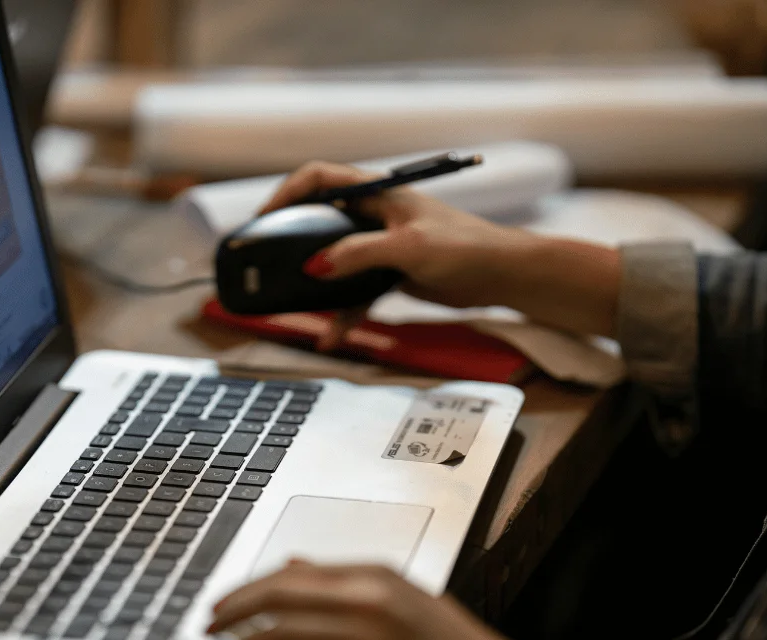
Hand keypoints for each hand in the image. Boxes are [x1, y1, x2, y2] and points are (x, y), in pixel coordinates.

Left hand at [210, 561, 616, 639]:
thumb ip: (347, 584)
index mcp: (375, 574)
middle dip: (231, 612)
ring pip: (280, 634)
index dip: (246, 590)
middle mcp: (369, 598)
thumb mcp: (404, 599)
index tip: (223, 605)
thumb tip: (294, 566)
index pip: (289, 572)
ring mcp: (370, 639)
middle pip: (275, 594)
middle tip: (207, 630)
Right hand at [260, 162, 539, 312]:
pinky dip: (343, 314)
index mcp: (377, 192)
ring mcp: (380, 244)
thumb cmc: (466, 247)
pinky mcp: (389, 273)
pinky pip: (355, 293)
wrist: (502, 276)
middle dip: (290, 241)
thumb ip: (359, 254)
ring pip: (334, 262)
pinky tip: (332, 335)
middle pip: (319, 220)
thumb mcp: (408, 247)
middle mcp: (374, 214)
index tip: (264, 217)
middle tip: (265, 259)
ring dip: (315, 286)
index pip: (319, 178)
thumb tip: (315, 266)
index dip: (287, 192)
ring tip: (291, 305)